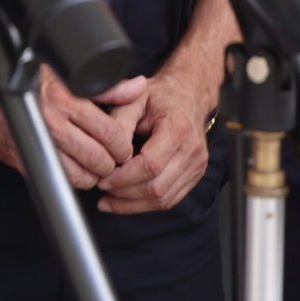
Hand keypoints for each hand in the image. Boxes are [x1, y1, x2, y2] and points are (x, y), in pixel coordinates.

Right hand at [0, 70, 143, 187]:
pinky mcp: (26, 160)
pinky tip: (74, 166)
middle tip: (112, 159)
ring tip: (94, 165)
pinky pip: (60, 178)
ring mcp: (38, 143)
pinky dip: (72, 178)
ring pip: (81, 175)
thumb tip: (137, 87)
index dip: (122, 145)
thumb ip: (105, 85)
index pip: (110, 132)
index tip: (123, 146)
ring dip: (92, 174)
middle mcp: (53, 122)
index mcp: (67, 98)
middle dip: (111, 163)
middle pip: (98, 157)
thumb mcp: (68, 75)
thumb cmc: (26, 82)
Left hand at [97, 59, 213, 214]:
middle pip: (157, 187)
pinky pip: (170, 200)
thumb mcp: (133, 98)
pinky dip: (145, 205)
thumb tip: (108, 153)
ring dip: (132, 204)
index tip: (103, 178)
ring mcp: (197, 165)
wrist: (187, 95)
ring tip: (108, 199)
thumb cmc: (158, 96)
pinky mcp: (195, 176)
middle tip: (102, 188)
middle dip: (125, 194)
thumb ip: (119, 122)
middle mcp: (192, 149)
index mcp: (178, 127)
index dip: (124, 177)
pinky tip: (124, 201)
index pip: (150, 165)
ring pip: (163, 199)